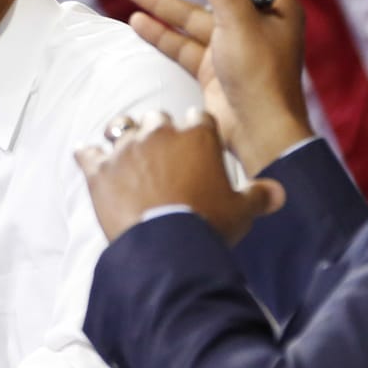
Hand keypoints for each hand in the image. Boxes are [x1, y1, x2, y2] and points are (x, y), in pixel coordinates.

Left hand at [74, 113, 283, 246]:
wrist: (165, 249)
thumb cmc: (207, 226)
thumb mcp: (242, 212)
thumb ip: (260, 196)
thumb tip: (280, 193)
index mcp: (197, 136)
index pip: (198, 120)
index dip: (198, 133)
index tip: (197, 149)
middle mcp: (159, 133)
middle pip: (159, 118)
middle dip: (161, 133)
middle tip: (163, 156)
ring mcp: (126, 149)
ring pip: (121, 128)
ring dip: (125, 139)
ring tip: (128, 156)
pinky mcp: (98, 169)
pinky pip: (87, 152)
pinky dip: (89, 158)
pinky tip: (90, 162)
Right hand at [122, 0, 312, 176]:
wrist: (259, 131)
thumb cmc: (259, 74)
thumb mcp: (238, 20)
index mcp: (275, 7)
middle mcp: (255, 23)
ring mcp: (232, 47)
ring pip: (193, 16)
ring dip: (163, 1)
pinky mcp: (213, 70)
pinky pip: (184, 44)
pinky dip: (162, 33)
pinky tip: (138, 21)